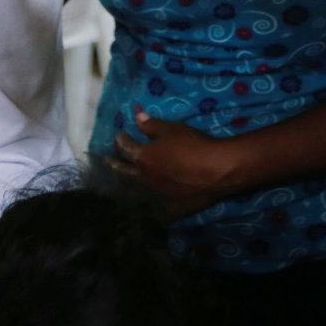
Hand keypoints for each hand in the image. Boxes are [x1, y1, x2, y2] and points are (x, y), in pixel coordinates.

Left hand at [110, 110, 242, 218]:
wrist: (217, 170)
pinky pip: (156, 208)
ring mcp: (157, 193)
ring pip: (138, 188)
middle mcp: (146, 177)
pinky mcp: (171, 206)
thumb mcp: (173, 129)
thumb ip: (152, 125)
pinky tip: (150, 208)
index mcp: (144, 157)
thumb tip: (137, 118)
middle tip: (108, 160)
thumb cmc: (194, 144)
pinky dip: (151, 205)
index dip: (121, 140)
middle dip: (116, 164)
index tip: (119, 136)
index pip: (126, 148)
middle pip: (126, 171)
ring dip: (131, 182)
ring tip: (126, 180)